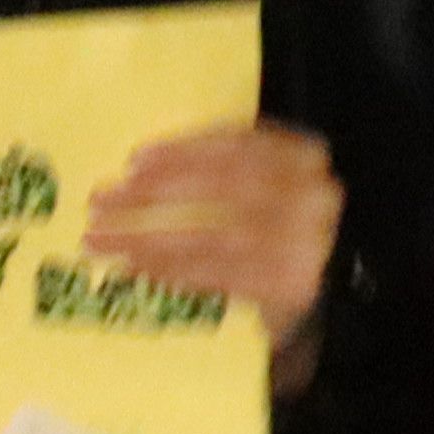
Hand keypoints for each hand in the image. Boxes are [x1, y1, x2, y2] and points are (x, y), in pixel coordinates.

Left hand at [87, 120, 342, 390]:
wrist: (333, 286)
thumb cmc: (283, 227)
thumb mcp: (264, 185)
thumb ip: (218, 170)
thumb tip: (139, 171)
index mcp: (301, 157)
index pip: (237, 145)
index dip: (182, 151)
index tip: (135, 160)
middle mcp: (309, 196)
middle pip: (219, 189)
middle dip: (153, 195)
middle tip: (101, 201)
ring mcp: (303, 245)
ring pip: (209, 237)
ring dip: (146, 239)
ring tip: (100, 241)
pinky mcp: (286, 288)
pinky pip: (214, 275)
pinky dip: (168, 270)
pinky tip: (133, 266)